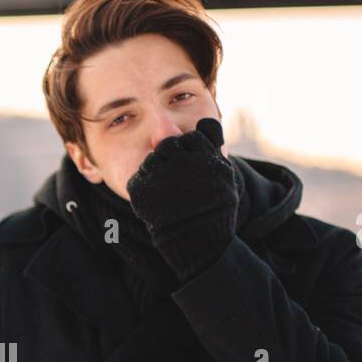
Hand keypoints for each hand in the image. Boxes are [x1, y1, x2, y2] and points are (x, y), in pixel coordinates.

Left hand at [125, 117, 238, 286]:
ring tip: (168, 191)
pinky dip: (144, 187)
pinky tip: (157, 200)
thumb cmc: (214, 207)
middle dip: (171, 157)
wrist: (198, 241)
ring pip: (151, 160)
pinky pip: (138, 178)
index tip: (192, 168)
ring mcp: (158, 176)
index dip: (191, 152)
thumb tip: (205, 120)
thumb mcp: (223, 173)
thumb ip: (213, 145)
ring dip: (157, 171)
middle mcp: (180, 162)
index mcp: (203, 156)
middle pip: (168, 144)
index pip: (191, 138)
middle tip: (176, 178)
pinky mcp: (140, 191)